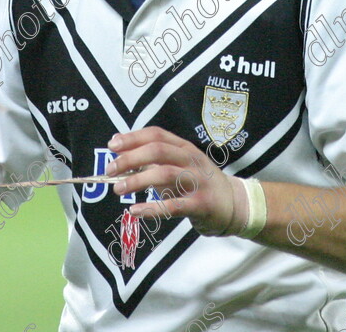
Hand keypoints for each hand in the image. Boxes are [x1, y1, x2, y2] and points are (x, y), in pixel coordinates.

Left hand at [105, 127, 247, 235]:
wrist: (235, 204)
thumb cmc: (199, 183)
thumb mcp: (179, 166)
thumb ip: (153, 159)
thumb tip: (120, 151)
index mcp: (184, 147)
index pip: (157, 134)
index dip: (133, 138)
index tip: (112, 145)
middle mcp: (191, 160)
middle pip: (158, 151)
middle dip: (131, 158)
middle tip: (110, 169)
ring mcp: (198, 181)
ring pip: (165, 174)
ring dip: (138, 180)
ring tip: (118, 189)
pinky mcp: (201, 204)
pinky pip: (174, 205)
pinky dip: (152, 208)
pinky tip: (135, 210)